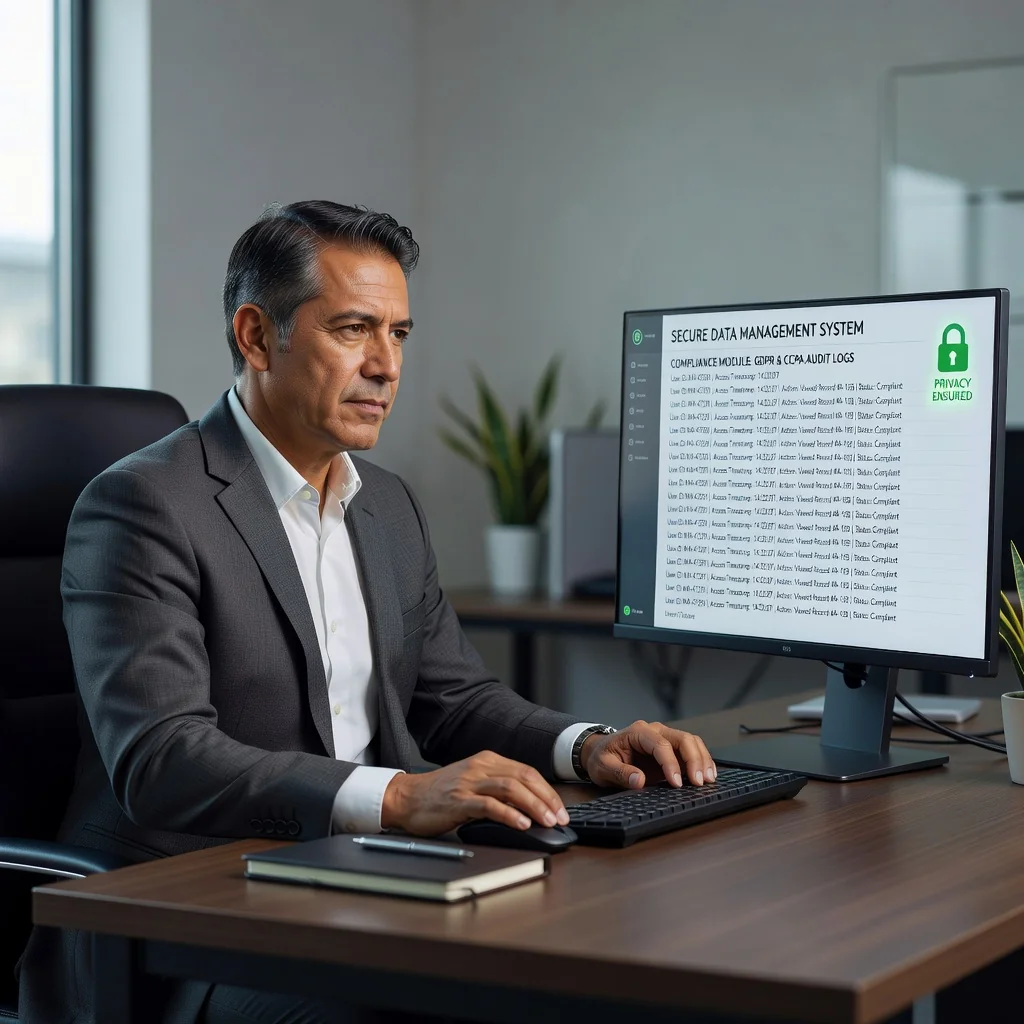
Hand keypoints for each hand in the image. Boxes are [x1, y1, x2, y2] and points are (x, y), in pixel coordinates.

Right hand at [380, 751, 570, 835]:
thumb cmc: (441, 794)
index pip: (527, 772)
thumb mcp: (474, 782)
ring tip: (547, 822)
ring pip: (510, 789)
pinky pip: (489, 805)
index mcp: (488, 760)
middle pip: (524, 778)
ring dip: (534, 806)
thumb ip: (498, 788)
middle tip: (560, 818)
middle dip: (547, 799)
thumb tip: (530, 806)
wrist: (407, 797)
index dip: (547, 790)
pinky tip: (521, 824)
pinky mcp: (458, 800)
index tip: (561, 809)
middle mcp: (481, 767)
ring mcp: (469, 782)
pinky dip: (509, 814)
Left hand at [579, 720, 715, 789]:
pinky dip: (702, 761)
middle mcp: (655, 731)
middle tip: (700, 783)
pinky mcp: (671, 749)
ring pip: (691, 742)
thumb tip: (638, 780)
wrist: (600, 752)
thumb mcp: (602, 767)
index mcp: (638, 732)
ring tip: (708, 781)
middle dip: (694, 760)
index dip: (671, 764)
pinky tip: (708, 775)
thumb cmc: (601, 757)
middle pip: (683, 739)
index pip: (660, 745)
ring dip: (702, 760)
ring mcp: (665, 738)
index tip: (676, 784)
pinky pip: (692, 750)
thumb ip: (619, 773)